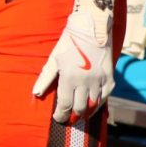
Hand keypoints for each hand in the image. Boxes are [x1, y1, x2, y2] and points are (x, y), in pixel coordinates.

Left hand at [32, 0, 116, 123]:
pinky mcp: (110, 77)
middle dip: (72, 116)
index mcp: (69, 77)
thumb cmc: (69, 42)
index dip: (61, 115)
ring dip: (85, 112)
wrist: (92, 27)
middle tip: (68, 119)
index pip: (65, 104)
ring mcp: (99, 80)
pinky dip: (98, 104)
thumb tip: (36, 93)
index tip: (58, 118)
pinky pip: (105, 97)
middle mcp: (85, 81)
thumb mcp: (54, 58)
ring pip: (93, 105)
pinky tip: (92, 107)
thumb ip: (45, 78)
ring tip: (79, 116)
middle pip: (79, 108)